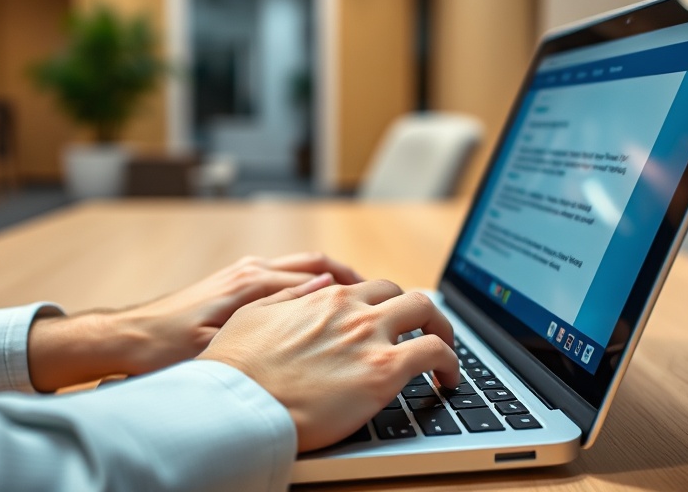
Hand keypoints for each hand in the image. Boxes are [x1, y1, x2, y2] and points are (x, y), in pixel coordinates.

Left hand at [28, 252, 361, 391]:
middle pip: (315, 264)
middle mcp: (251, 269)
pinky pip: (283, 277)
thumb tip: (320, 296)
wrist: (127, 338)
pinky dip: (307, 286)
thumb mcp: (218, 341)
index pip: (318, 278)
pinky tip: (315, 306)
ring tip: (354, 299)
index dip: (351, 291)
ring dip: (329, 280)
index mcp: (252, 281)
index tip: (376, 303)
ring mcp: (242, 273)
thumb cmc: (167, 345)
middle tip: (376, 296)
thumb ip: (271, 318)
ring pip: (300, 268)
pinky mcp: (234, 281)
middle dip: (348, 278)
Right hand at [197, 274, 460, 451]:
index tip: (394, 322)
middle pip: (406, 296)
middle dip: (422, 314)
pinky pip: (435, 353)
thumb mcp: (255, 315)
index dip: (389, 305)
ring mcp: (370, 337)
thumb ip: (292, 297)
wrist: (237, 403)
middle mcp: (352, 310)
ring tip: (446, 357)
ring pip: (428, 313)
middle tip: (428, 334)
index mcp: (324, 297)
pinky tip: (447, 380)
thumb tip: (318, 284)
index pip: (373, 289)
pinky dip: (451, 363)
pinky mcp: (384, 370)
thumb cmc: (236, 368)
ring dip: (443, 331)